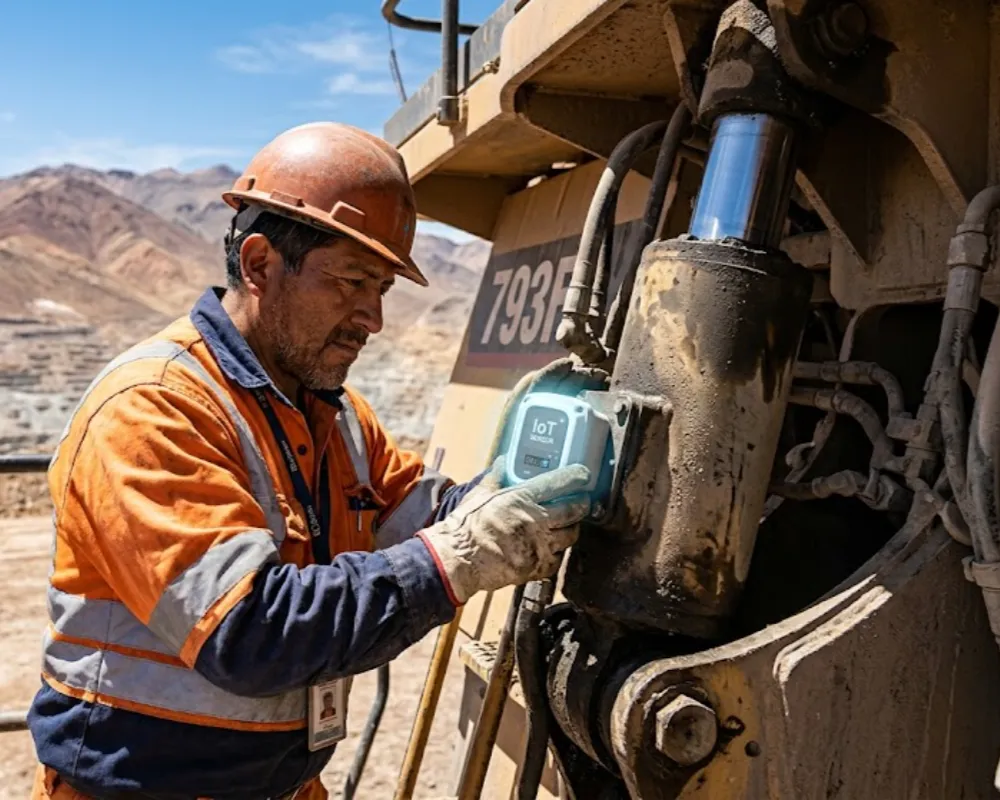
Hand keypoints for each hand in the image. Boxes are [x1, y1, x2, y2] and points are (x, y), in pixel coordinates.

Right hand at [418, 457, 590, 603]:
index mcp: (520, 499)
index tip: (583, 475)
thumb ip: (495, 478)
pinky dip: (558, 553)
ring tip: (568, 524)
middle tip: (582, 500)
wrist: (457, 560)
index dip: (576, 477)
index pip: (558, 483)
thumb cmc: (465, 527)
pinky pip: (558, 559)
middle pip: (573, 510)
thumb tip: (503, 462)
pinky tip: (552, 547)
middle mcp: (534, 521)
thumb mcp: (479, 495)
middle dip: (582, 504)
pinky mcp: (536, 567)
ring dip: (572, 528)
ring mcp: (537, 546)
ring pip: (570, 536)